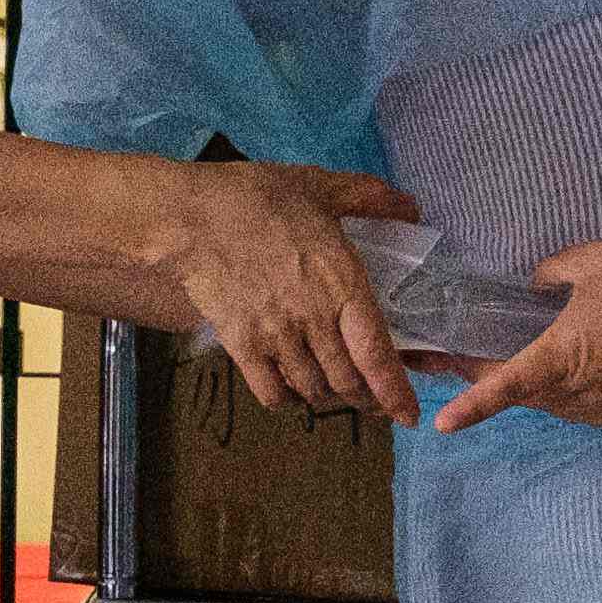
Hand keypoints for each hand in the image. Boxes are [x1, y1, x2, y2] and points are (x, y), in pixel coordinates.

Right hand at [160, 164, 421, 419]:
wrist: (190, 217)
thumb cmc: (256, 197)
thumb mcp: (321, 187)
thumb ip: (370, 197)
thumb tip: (411, 208)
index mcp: (342, 283)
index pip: (376, 354)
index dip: (394, 392)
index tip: (407, 415)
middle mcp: (313, 319)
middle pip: (347, 382)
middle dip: (364, 399)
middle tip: (371, 401)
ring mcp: (276, 337)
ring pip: (313, 390)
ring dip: (327, 397)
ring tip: (332, 391)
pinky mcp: (241, 346)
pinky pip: (272, 393)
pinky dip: (288, 400)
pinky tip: (292, 391)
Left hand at [434, 237, 601, 433]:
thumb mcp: (590, 261)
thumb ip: (552, 275)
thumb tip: (537, 287)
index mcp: (563, 357)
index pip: (507, 385)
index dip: (473, 405)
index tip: (442, 425)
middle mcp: (584, 393)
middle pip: (531, 396)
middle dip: (502, 379)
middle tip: (477, 356)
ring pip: (565, 405)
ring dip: (548, 386)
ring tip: (546, 356)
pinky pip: (601, 406)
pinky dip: (589, 390)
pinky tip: (599, 366)